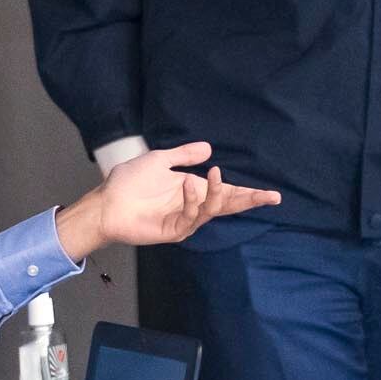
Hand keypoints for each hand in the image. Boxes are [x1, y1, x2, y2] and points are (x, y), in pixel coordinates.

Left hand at [55, 142, 280, 259]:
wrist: (107, 201)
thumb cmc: (129, 182)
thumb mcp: (161, 160)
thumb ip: (185, 155)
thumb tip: (209, 149)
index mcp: (194, 190)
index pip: (227, 193)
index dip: (250, 194)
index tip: (273, 195)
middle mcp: (193, 206)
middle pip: (228, 205)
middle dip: (249, 200)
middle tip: (270, 196)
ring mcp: (184, 220)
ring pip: (212, 211)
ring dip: (217, 193)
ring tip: (214, 175)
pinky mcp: (172, 231)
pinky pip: (190, 217)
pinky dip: (193, 201)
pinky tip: (189, 185)